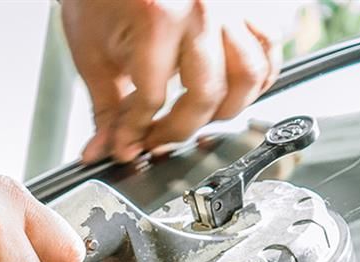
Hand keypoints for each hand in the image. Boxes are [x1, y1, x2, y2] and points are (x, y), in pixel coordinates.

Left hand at [61, 0, 278, 162]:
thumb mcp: (92, 54)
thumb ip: (106, 108)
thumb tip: (105, 149)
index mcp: (158, 19)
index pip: (153, 98)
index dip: (136, 132)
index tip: (126, 147)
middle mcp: (201, 10)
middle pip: (207, 94)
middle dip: (180, 130)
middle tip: (158, 140)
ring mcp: (228, 5)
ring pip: (250, 74)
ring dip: (226, 109)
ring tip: (197, 120)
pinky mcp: (243, 4)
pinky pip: (267, 45)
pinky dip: (256, 77)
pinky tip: (232, 91)